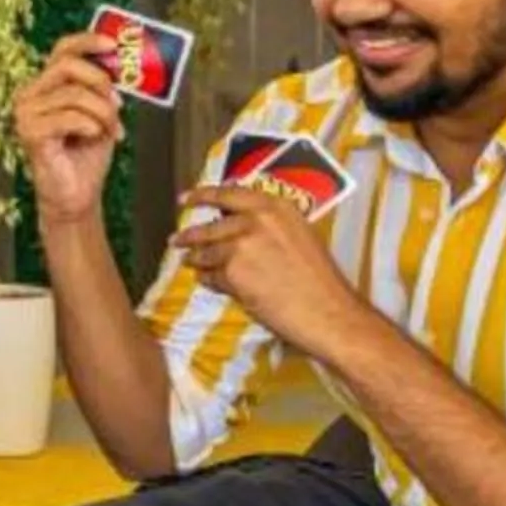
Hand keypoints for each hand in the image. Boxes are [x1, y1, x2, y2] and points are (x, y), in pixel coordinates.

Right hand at [15, 34, 125, 226]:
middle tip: (117, 106)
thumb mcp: (100, 112)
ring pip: (74, 94)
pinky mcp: (30, 133)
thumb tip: (117, 62)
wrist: (77, 194)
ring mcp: (26, 114)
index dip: (87, 41)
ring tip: (111, 130)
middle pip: (68, 66)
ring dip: (103, 113)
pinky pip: (70, 117)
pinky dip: (91, 126)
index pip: (62, 50)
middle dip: (101, 83)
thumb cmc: (86, 154)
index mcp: (44, 85)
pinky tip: (94, 137)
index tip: (113, 45)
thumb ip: (102, 87)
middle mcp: (29, 95)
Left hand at [170, 182, 377, 360]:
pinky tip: (210, 283)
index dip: (203, 195)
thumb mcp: (298, 237)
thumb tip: (238, 229)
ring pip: (207, 252)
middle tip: (177, 239)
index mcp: (275, 206)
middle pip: (211, 226)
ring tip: (190, 263)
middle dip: (190, 234)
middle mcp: (256, 220)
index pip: (229, 193)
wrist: (328, 312)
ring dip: (197, 259)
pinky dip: (209, 281)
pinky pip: (211, 276)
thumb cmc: (320, 280)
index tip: (185, 198)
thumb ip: (268, 227)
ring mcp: (242, 245)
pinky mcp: (232, 272)